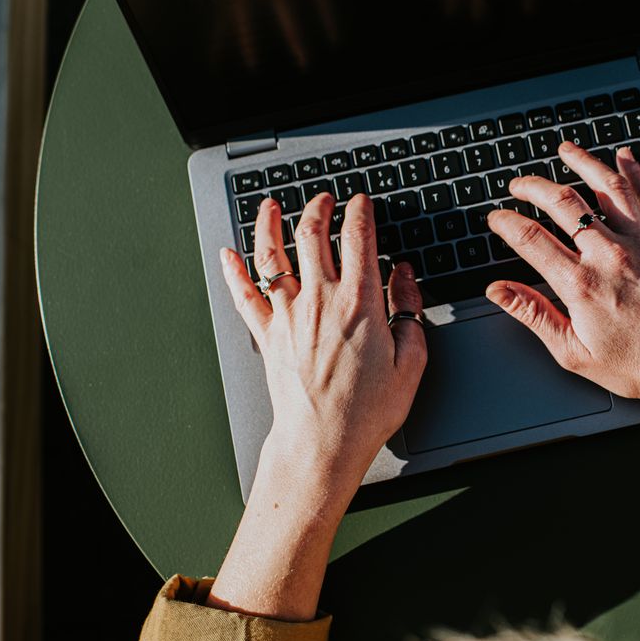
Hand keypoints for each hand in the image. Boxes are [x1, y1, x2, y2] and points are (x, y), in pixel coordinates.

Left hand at [208, 192, 426, 620]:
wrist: (322, 442)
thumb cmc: (368, 410)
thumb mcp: (412, 359)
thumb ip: (409, 309)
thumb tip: (404, 276)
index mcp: (360, 302)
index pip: (358, 239)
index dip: (360, 213)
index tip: (362, 202)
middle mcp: (320, 300)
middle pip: (312, 236)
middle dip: (318, 209)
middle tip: (324, 198)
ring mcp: (288, 316)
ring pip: (272, 256)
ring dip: (270, 225)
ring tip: (271, 207)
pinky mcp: (267, 336)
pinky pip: (244, 296)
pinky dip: (234, 272)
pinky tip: (228, 255)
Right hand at [486, 143, 639, 498]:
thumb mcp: (575, 353)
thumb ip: (534, 315)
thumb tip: (500, 291)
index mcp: (581, 285)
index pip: (531, 239)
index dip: (507, 222)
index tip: (497, 217)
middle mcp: (610, 256)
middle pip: (564, 203)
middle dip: (534, 187)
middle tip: (520, 185)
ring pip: (607, 188)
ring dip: (583, 163)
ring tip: (566, 151)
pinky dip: (634, 173)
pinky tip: (624, 159)